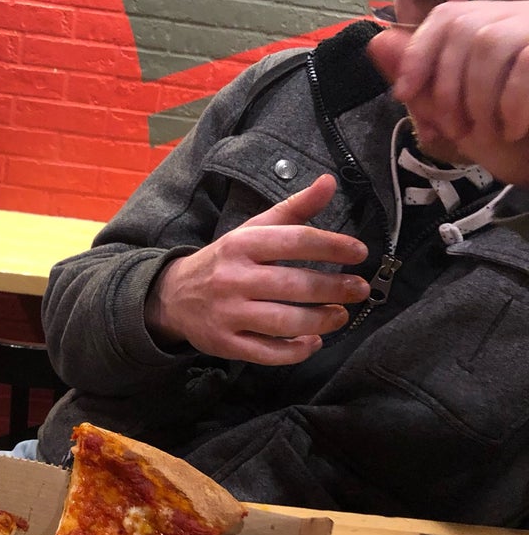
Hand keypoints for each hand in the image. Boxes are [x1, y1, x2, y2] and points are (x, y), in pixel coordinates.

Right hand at [144, 174, 368, 364]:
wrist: (174, 296)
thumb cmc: (225, 261)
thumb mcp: (252, 230)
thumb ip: (293, 209)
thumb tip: (329, 182)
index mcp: (241, 245)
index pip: (295, 241)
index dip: (333, 246)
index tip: (360, 253)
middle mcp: (233, 278)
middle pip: (295, 285)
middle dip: (335, 288)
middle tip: (359, 289)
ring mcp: (228, 314)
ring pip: (285, 322)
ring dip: (322, 320)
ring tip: (341, 315)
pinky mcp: (226, 343)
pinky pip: (268, 353)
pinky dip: (297, 350)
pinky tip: (314, 340)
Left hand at [368, 1, 528, 183]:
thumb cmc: (519, 141)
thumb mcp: (463, 116)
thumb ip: (425, 84)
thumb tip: (377, 44)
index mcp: (497, 29)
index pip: (447, 18)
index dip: (420, 53)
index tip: (404, 93)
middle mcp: (523, 18)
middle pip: (465, 28)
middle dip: (447, 86)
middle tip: (455, 129)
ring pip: (491, 42)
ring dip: (479, 97)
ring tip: (489, 131)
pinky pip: (524, 62)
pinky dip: (511, 103)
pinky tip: (514, 128)